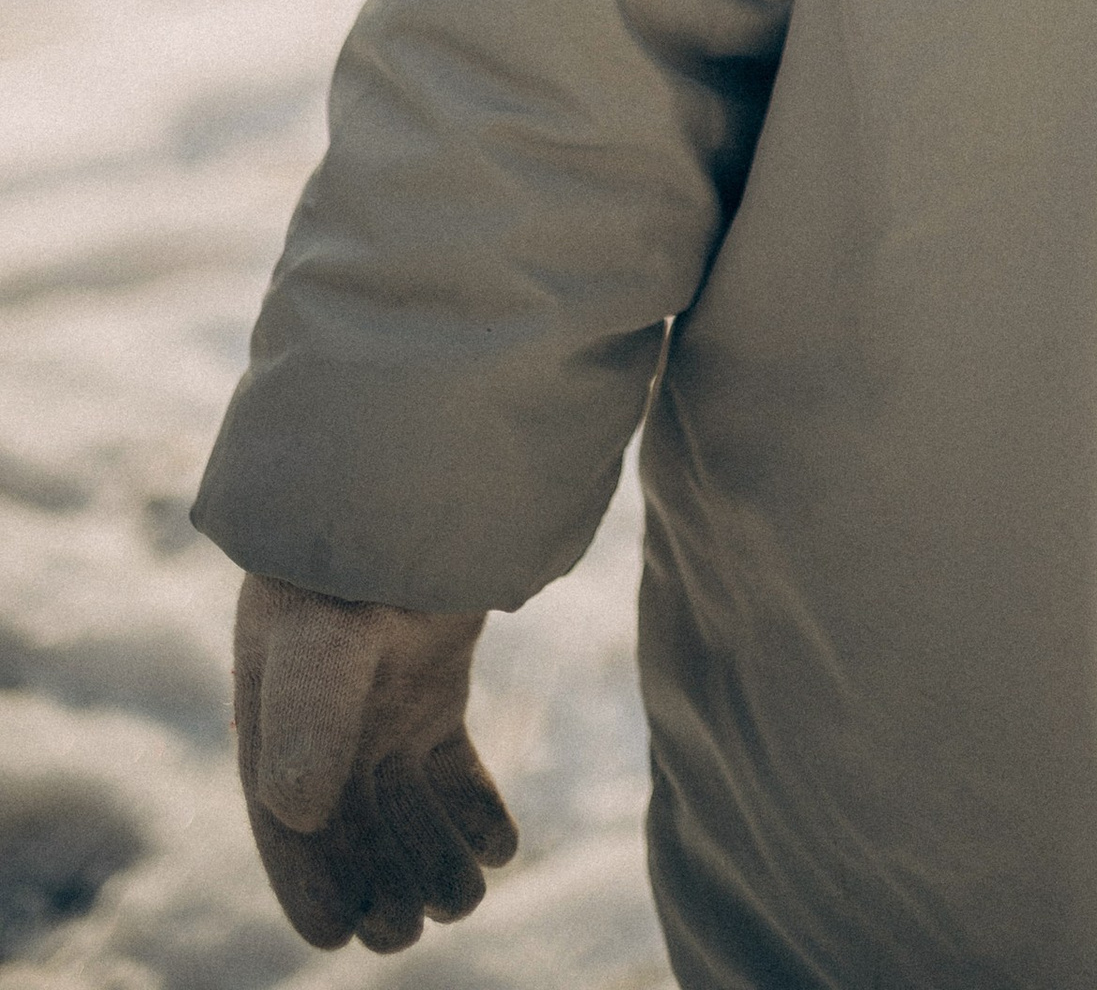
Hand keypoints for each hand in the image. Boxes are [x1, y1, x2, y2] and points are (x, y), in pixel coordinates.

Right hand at [233, 571, 518, 953]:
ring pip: (403, 805)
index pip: (283, 826)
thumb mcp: (324, 636)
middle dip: (378, 885)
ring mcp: (383, 700)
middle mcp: (325, 718)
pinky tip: (501, 847)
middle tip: (412, 931)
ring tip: (466, 900)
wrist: (419, 476)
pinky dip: (472, 810)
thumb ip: (307, 715)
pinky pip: (448, 765)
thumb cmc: (354, 559)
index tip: (338, 939)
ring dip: (431, 857)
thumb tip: (297, 816)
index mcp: (275, 716)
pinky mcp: (436, 680)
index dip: (307, 887)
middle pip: (349, 828)